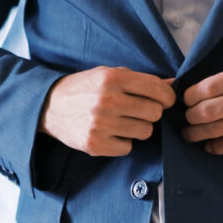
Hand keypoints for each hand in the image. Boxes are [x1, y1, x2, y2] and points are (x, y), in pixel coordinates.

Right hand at [40, 65, 175, 156]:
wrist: (49, 106)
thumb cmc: (85, 88)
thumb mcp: (109, 74)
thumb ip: (141, 80)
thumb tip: (173, 84)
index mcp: (113, 78)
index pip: (158, 90)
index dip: (167, 97)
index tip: (163, 100)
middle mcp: (107, 100)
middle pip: (155, 113)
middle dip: (150, 113)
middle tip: (137, 111)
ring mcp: (101, 124)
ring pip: (145, 132)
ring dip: (137, 128)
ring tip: (121, 121)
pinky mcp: (95, 144)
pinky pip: (127, 148)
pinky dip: (122, 142)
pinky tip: (109, 133)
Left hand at [183, 62, 222, 154]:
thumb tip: (200, 91)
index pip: (207, 86)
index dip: (189, 97)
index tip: (185, 102)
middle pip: (206, 109)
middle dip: (190, 118)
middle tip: (186, 121)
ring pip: (214, 128)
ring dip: (196, 134)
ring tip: (190, 135)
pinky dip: (214, 146)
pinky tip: (210, 145)